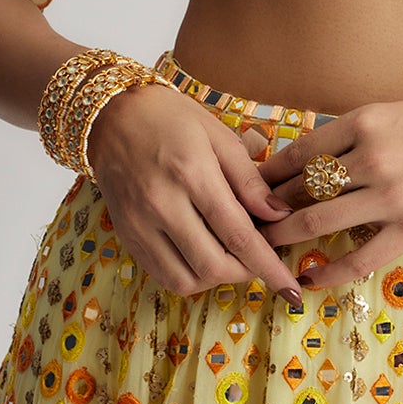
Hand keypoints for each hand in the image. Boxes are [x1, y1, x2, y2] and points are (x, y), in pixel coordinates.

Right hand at [84, 82, 302, 303]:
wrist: (111, 115)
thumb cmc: (171, 117)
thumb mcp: (218, 136)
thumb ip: (249, 180)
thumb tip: (280, 215)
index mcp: (192, 175)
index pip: (238, 235)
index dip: (269, 266)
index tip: (291, 288)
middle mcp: (162, 205)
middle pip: (213, 266)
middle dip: (246, 272)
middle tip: (260, 259)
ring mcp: (139, 224)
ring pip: (185, 280)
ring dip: (216, 278)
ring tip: (231, 257)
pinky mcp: (125, 235)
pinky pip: (162, 275)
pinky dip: (189, 275)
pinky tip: (202, 255)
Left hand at [256, 98, 402, 289]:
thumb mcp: (392, 114)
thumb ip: (350, 134)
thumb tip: (302, 159)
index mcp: (364, 122)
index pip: (299, 152)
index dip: (268, 174)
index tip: (249, 189)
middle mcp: (371, 157)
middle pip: (301, 188)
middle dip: (267, 208)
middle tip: (244, 224)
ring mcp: (390, 195)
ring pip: (319, 220)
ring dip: (284, 237)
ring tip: (264, 249)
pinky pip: (359, 257)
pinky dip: (328, 272)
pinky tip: (309, 280)